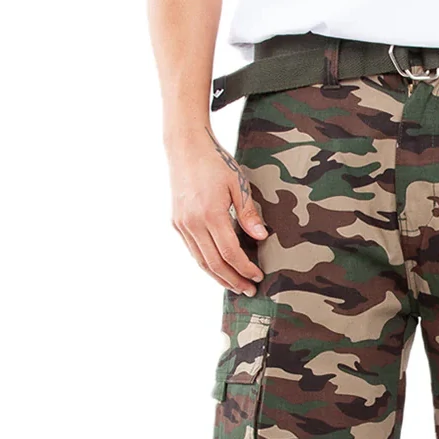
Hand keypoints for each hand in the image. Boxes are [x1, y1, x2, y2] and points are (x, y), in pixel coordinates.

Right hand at [167, 126, 266, 294]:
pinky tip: (219, 270)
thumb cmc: (215, 162)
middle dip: (233, 280)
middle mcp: (193, 223)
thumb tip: (261, 237)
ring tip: (235, 286)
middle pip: (214, 263)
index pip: (230, 253)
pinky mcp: (177, 223)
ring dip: (219, 277)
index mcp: (210, 214)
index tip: (258, 276)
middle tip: (249, 291)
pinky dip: (207, 264)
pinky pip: (193, 251)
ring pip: (201, 261)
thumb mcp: (238, 184)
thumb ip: (248, 213)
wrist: (185, 147)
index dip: (245, 268)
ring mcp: (182, 224)